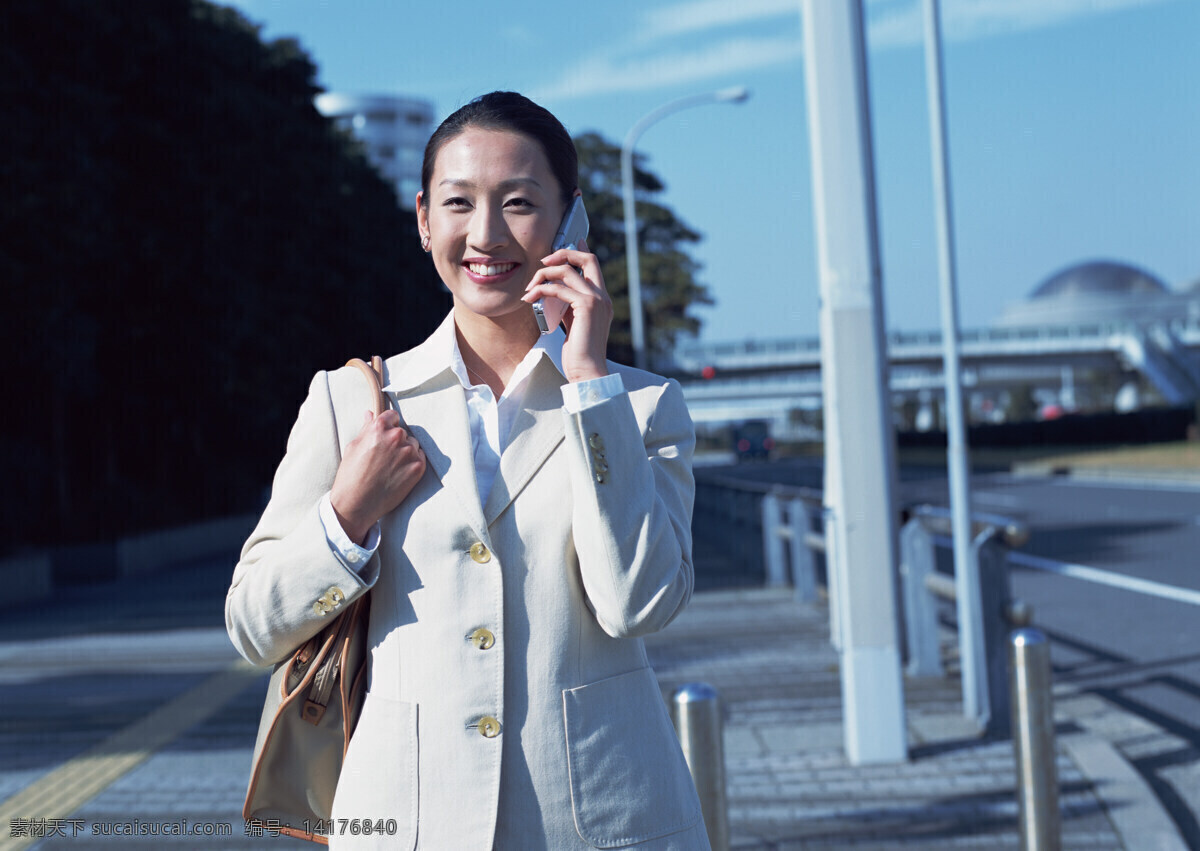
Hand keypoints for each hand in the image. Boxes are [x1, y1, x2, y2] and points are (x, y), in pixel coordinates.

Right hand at [330, 410, 425, 543]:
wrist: (357, 504)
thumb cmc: (351, 475)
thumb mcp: (353, 447)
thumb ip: (366, 428)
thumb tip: (370, 414)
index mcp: (378, 428)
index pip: (392, 416)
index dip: (388, 426)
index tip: (385, 436)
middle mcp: (396, 437)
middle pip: (403, 432)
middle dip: (396, 441)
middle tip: (384, 458)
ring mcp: (409, 452)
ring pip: (413, 445)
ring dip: (406, 452)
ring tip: (391, 467)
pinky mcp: (418, 467)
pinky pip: (420, 458)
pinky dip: (413, 463)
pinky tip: (399, 473)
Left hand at [522, 238, 612, 382]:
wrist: (587, 371)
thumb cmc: (578, 353)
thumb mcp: (573, 323)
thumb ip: (568, 306)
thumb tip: (553, 293)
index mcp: (601, 300)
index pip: (593, 266)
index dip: (579, 251)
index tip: (567, 243)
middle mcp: (602, 296)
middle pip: (588, 258)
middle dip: (563, 254)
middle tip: (543, 262)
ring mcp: (597, 300)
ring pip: (568, 271)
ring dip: (543, 275)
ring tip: (529, 289)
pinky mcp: (586, 307)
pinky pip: (559, 289)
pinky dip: (541, 290)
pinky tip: (530, 298)